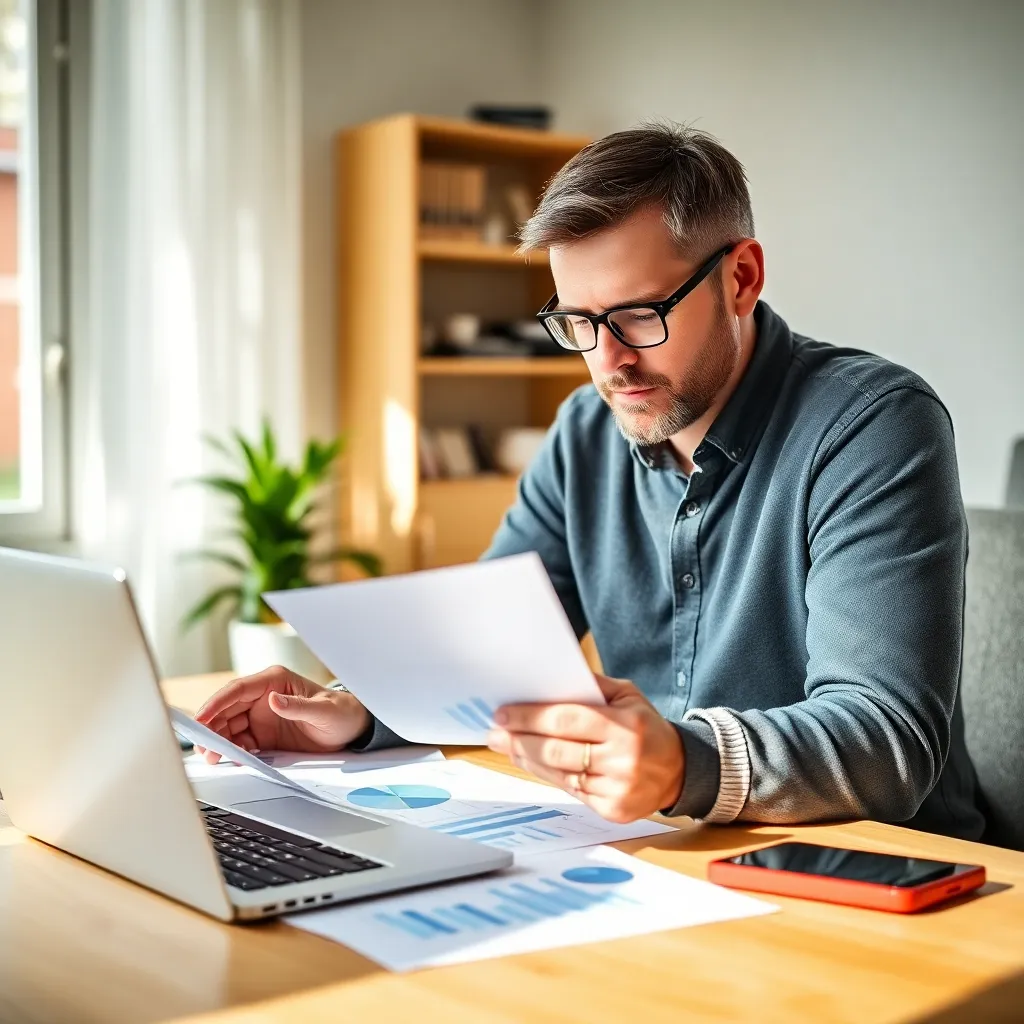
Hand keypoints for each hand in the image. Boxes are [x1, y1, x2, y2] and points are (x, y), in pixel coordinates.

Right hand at [192, 666, 370, 763]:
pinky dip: (232, 750)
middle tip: (204, 746)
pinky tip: (229, 759)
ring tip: (212, 757)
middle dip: (212, 727)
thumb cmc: (341, 711)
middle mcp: (263, 697)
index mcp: (274, 680)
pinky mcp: (263, 734)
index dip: (216, 703)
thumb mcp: (323, 710)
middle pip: (227, 709)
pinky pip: (240, 741)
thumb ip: (298, 706)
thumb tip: (272, 700)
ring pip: (230, 726)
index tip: (202, 718)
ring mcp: (261, 716)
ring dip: (218, 741)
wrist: (351, 728)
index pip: (237, 690)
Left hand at [487, 675, 684, 822]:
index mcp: (627, 725)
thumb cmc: (646, 726)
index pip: (567, 719)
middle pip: (557, 750)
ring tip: (506, 746)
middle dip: (519, 740)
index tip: (503, 713)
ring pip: (559, 774)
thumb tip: (547, 680)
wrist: (680, 770)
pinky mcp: (613, 810)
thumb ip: (591, 687)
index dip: (530, 717)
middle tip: (494, 732)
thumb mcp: (628, 696)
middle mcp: (624, 759)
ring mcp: (618, 789)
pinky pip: (571, 791)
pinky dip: (548, 776)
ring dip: (527, 760)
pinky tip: (532, 764)